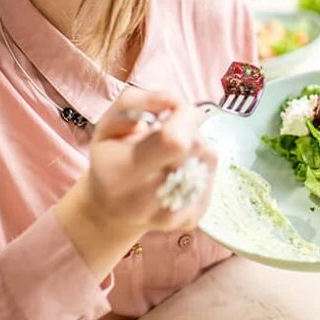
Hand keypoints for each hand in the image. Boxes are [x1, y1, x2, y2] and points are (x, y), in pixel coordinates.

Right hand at [84, 88, 217, 232]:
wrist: (110, 211)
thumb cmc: (110, 159)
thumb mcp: (108, 123)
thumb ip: (136, 102)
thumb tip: (175, 100)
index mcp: (121, 173)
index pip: (174, 141)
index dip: (183, 117)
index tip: (173, 110)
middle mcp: (145, 201)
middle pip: (196, 147)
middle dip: (189, 128)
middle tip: (170, 131)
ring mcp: (172, 215)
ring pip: (209, 159)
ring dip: (196, 145)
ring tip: (172, 152)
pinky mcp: (191, 220)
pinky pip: (212, 175)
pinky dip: (201, 164)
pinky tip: (180, 168)